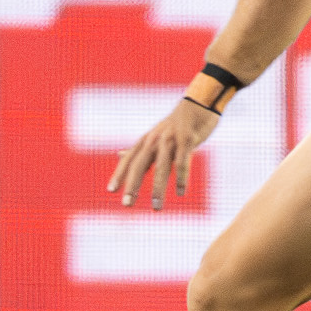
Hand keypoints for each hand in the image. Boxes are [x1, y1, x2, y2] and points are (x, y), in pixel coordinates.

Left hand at [106, 97, 221, 209]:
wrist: (199, 104)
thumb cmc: (177, 123)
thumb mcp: (155, 134)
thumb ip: (138, 148)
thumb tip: (119, 155)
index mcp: (146, 140)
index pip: (129, 160)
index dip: (119, 174)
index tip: (110, 190)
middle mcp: (155, 140)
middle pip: (140, 165)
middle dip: (133, 185)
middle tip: (126, 204)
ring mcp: (171, 140)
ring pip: (162, 168)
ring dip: (158, 189)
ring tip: (156, 206)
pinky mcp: (188, 140)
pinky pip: (183, 163)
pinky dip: (181, 179)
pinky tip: (181, 192)